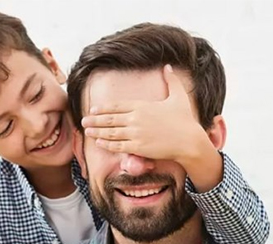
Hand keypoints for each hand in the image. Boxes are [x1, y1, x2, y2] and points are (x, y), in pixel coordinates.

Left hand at [81, 64, 210, 163]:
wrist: (189, 141)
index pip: (116, 106)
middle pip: (109, 119)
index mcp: (142, 106)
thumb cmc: (185, 120)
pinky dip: (107, 144)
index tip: (92, 110)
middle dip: (94, 120)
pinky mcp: (138, 148)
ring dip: (97, 132)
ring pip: (111, 133)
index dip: (102, 108)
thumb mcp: (178, 96)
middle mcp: (135, 119)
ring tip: (87, 131)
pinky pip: (118, 146)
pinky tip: (99, 143)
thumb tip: (167, 66)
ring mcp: (135, 134)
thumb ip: (171, 80)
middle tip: (83, 121)